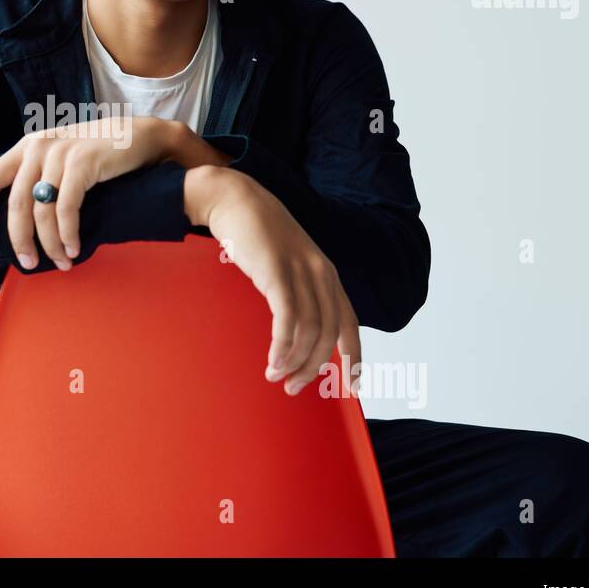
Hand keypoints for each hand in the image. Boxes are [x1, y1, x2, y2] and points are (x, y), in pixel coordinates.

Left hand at [0, 116, 182, 270]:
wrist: (140, 137)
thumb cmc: (99, 156)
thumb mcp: (60, 159)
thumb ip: (38, 178)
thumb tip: (20, 224)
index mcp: (27, 146)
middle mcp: (38, 146)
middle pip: (16, 204)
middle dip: (20, 240)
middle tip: (28, 264)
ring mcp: (60, 153)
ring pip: (42, 211)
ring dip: (49, 243)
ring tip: (61, 262)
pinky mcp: (82, 163)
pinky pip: (66, 209)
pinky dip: (68, 233)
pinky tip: (73, 248)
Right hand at [184, 165, 361, 395]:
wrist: (234, 199)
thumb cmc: (256, 235)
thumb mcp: (286, 263)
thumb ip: (296, 290)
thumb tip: (294, 329)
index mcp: (327, 275)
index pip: (349, 323)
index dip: (354, 357)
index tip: (353, 386)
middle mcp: (321, 274)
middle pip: (328, 333)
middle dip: (313, 367)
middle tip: (293, 388)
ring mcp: (300, 271)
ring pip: (309, 330)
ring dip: (294, 361)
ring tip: (276, 376)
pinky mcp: (276, 271)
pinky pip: (287, 318)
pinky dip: (283, 345)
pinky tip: (274, 360)